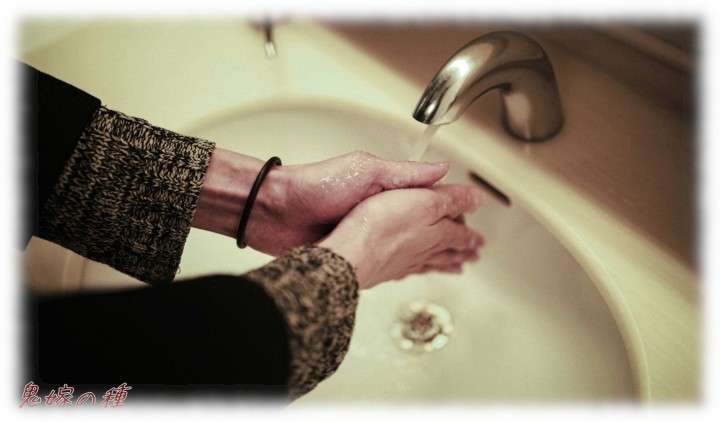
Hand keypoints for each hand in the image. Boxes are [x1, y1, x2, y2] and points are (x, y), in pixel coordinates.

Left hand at [191, 149, 449, 255]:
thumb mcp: (365, 170)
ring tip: (457, 264)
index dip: (453, 206)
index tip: (473, 213)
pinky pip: (391, 262)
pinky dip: (410, 267)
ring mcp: (368, 234)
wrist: (276, 214)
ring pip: (411, 247)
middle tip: (474, 245)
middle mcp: (379, 212)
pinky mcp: (356, 254)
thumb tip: (441, 169)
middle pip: (424, 226)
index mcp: (385, 187)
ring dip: (434, 255)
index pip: (429, 197)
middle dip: (450, 236)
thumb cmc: (314, 186)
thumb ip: (404, 174)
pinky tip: (420, 272)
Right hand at [318, 184, 484, 288]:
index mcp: (437, 235)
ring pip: (430, 264)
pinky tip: (412, 272)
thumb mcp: (424, 201)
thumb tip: (477, 200)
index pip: (460, 235)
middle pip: (448, 253)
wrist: (351, 255)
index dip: (471, 235)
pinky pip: (407, 271)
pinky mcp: (383, 269)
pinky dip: (416, 271)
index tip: (480, 241)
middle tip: (473, 257)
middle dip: (462, 252)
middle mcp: (422, 252)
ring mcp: (402, 263)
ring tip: (455, 270)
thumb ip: (452, 200)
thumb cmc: (383, 227)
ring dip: (444, 265)